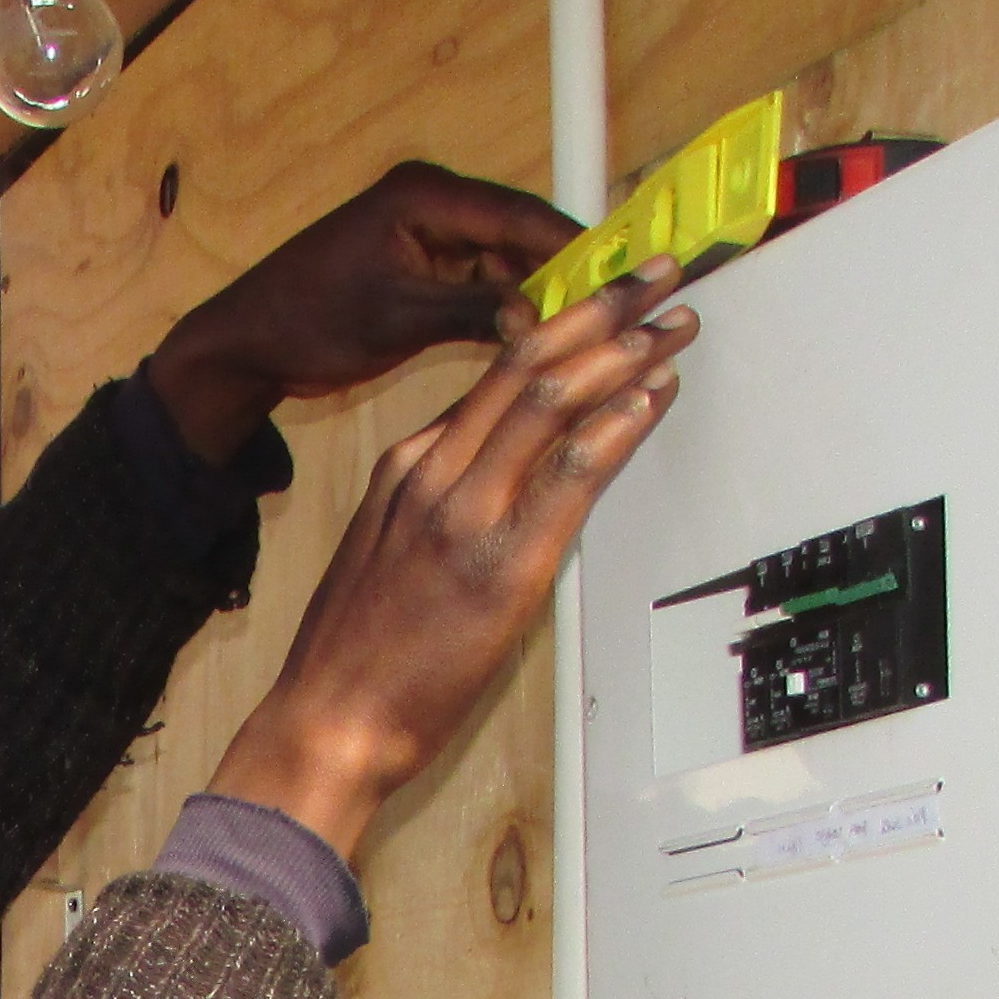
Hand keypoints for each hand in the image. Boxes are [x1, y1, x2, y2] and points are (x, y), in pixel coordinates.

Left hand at [143, 163, 585, 465]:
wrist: (249, 342)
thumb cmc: (306, 320)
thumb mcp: (397, 319)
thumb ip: (473, 311)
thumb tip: (539, 322)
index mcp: (424, 195)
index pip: (520, 215)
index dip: (577, 247)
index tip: (626, 272)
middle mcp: (431, 202)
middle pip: (521, 233)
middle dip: (565, 272)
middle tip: (618, 309)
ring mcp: (428, 233)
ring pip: (506, 260)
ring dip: (538, 293)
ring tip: (591, 328)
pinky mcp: (422, 265)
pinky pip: (481, 279)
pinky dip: (506, 305)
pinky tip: (539, 335)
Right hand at [207, 266, 697, 865]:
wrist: (329, 720)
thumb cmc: (357, 654)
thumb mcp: (382, 548)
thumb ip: (434, 498)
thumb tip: (493, 465)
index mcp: (408, 466)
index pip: (495, 371)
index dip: (560, 323)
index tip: (604, 299)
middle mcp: (436, 474)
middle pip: (528, 365)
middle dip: (601, 312)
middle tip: (653, 278)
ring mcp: (468, 515)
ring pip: (551, 403)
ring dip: (622, 355)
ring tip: (669, 326)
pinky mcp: (503, 565)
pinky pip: (568, 474)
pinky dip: (615, 428)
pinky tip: (649, 400)